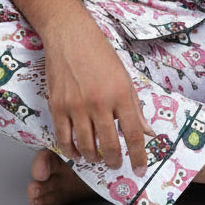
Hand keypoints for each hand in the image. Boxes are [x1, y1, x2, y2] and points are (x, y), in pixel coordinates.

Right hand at [42, 13, 153, 174]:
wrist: (70, 35)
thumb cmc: (100, 53)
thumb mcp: (124, 76)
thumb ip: (135, 106)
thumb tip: (147, 132)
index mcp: (121, 93)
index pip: (134, 133)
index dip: (138, 155)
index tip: (139, 169)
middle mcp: (100, 102)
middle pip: (109, 145)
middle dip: (114, 160)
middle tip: (115, 163)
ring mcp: (77, 106)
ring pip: (86, 146)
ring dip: (93, 158)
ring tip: (97, 157)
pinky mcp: (58, 107)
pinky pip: (64, 139)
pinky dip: (72, 151)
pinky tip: (78, 152)